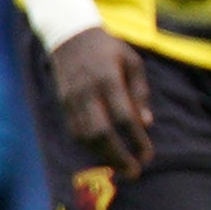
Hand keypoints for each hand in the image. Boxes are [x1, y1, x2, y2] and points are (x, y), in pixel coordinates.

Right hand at [51, 30, 155, 176]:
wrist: (70, 37)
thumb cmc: (109, 50)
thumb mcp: (132, 61)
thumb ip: (140, 92)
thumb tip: (147, 123)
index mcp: (109, 79)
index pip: (124, 117)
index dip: (136, 140)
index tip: (148, 155)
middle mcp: (87, 92)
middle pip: (101, 133)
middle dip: (118, 156)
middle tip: (134, 172)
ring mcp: (71, 99)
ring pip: (84, 136)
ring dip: (103, 156)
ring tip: (121, 168)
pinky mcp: (62, 104)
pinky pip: (74, 132)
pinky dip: (89, 147)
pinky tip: (103, 154)